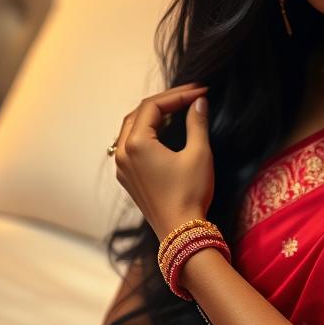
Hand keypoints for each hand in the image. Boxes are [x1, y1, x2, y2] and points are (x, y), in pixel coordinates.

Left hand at [113, 84, 213, 238]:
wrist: (181, 232)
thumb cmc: (190, 193)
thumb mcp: (199, 154)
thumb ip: (197, 123)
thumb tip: (199, 102)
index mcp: (136, 143)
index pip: (154, 106)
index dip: (178, 94)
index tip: (201, 91)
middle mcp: (123, 153)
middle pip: (139, 114)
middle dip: (165, 102)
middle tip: (190, 97)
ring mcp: (122, 167)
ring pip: (132, 129)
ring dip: (154, 116)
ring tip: (179, 110)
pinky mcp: (128, 178)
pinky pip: (132, 145)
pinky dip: (147, 133)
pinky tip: (165, 133)